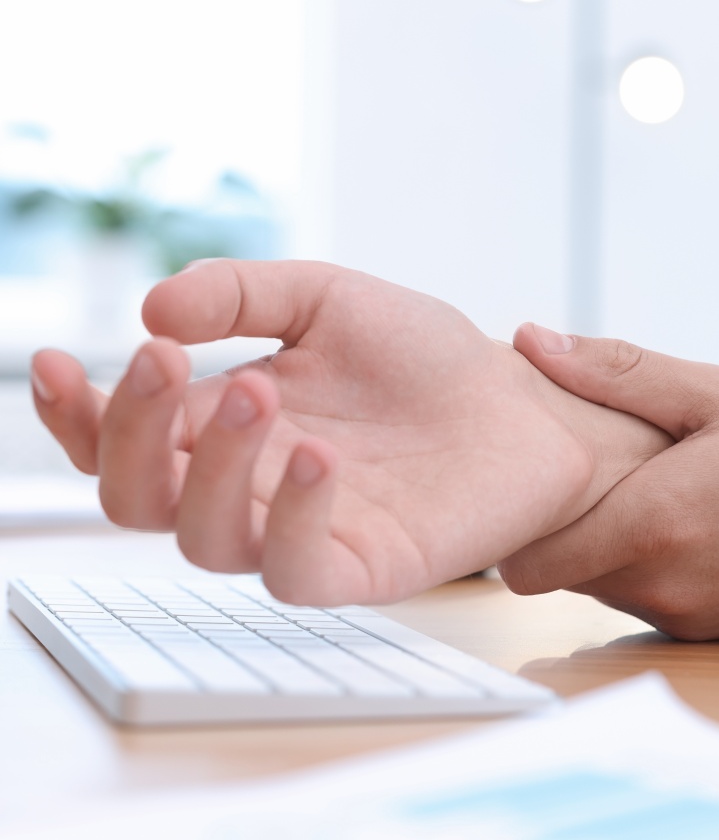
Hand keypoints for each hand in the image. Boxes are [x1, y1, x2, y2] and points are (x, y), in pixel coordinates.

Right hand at [31, 261, 669, 604]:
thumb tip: (150, 309)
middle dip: (131, 434)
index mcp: (230, 425)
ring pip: (204, 539)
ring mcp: (303, 529)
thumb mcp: (325, 297)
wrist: (516, 399)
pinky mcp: (362, 565)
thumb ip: (240, 293)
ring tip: (261, 390)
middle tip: (166, 361)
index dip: (76, 414)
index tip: (57, 360)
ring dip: (212, 466)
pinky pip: (295, 570)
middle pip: (139, 498)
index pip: (124, 441)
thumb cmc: (422, 354)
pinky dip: (291, 517)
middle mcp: (252, 484)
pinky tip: (319, 456)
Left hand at [504, 324, 718, 638]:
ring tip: (649, 485)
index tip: (532, 480)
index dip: (519, 523)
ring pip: (606, 586)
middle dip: (566, 524)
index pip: (525, 566)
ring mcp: (692, 620)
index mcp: (650, 529)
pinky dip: (652, 564)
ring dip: (610, 542)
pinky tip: (692, 517)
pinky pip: (652, 600)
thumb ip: (616, 371)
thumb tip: (530, 340)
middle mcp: (662, 590)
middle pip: (563, 573)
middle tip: (592, 468)